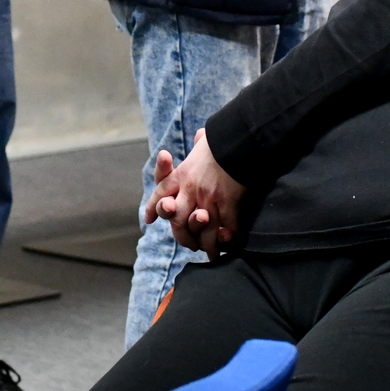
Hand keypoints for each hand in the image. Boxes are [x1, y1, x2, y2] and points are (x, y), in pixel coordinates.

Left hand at [142, 129, 245, 259]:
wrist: (240, 138)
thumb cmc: (224, 139)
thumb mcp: (206, 140)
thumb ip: (200, 143)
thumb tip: (201, 136)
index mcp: (182, 173)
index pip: (160, 191)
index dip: (154, 207)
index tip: (149, 219)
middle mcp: (190, 188)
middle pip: (178, 220)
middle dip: (183, 235)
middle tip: (189, 244)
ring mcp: (209, 198)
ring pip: (202, 229)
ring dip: (208, 244)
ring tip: (212, 254)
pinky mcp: (228, 204)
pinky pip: (227, 227)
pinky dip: (229, 237)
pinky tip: (231, 242)